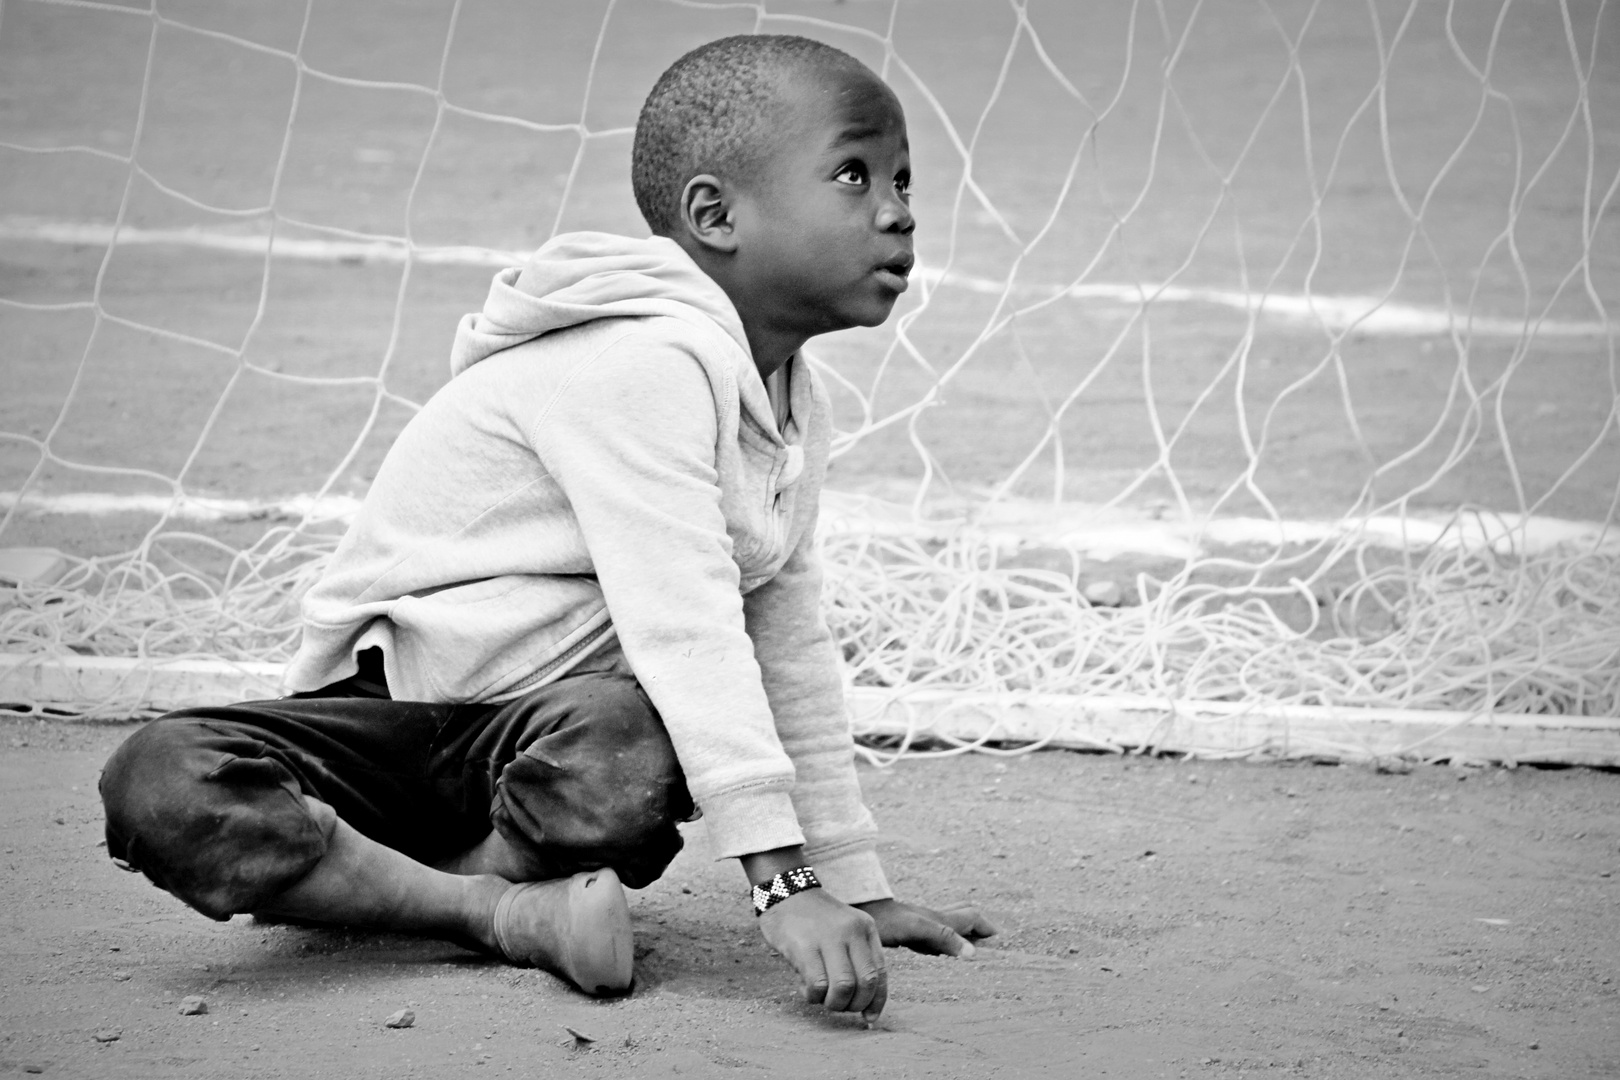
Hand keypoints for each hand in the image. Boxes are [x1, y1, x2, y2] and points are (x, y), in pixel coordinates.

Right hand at [756, 888, 887, 1023]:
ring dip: (832, 1003)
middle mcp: (852, 932)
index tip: (869, 1018)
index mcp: (865, 929)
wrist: (785, 892)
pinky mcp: (804, 946)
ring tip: (820, 996)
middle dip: (853, 1005)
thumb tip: (866, 1009)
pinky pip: (816, 985)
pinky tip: (804, 987)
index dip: (876, 1001)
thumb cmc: (815, 920)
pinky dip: (812, 996)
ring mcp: (829, 937)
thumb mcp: (845, 930)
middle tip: (837, 1004)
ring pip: (843, 987)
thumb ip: (856, 961)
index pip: (880, 973)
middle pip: (865, 984)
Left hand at [854, 897, 997, 956]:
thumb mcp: (917, 927)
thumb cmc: (885, 919)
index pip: (973, 917)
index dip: (989, 929)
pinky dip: (944, 945)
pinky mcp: (907, 933)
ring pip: (950, 927)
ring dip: (964, 936)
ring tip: (974, 955)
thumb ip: (944, 937)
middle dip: (980, 929)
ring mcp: (920, 925)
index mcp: (939, 919)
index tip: (1005, 945)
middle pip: (964, 918)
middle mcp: (933, 919)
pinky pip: (934, 938)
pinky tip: (939, 958)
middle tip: (993, 948)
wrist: (855, 908)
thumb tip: (974, 953)